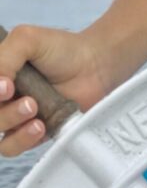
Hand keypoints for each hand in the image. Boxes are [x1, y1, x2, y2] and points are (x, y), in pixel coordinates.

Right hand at [0, 26, 106, 156]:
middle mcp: (0, 97)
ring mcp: (14, 117)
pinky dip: (21, 139)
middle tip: (17, 93)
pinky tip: (39, 125)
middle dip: (0, 108)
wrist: (96, 64)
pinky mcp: (32, 134)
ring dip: (11, 120)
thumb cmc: (62, 49)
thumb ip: (3, 58)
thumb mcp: (27, 40)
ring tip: (34, 106)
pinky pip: (12, 147)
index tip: (5, 85)